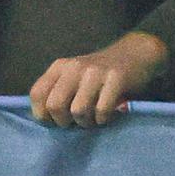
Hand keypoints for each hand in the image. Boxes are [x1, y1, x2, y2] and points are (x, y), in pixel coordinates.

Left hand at [29, 31, 168, 127]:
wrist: (137, 52)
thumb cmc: (101, 73)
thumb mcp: (75, 76)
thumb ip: (58, 92)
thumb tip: (45, 119)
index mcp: (61, 66)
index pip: (37, 94)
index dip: (43, 114)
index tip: (57, 119)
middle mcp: (75, 66)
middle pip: (55, 105)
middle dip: (63, 121)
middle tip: (75, 121)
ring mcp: (96, 71)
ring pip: (78, 110)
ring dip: (86, 122)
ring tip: (93, 118)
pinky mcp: (116, 78)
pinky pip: (102, 110)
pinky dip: (103, 119)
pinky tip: (107, 114)